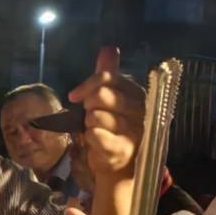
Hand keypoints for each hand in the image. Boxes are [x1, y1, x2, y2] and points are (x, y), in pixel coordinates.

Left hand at [69, 46, 143, 176]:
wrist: (119, 165)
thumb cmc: (113, 129)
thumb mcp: (110, 99)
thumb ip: (108, 75)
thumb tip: (109, 48)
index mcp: (138, 94)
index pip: (108, 79)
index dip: (86, 86)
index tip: (74, 97)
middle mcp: (141, 111)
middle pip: (101, 96)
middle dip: (88, 106)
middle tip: (90, 116)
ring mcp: (135, 131)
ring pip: (96, 116)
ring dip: (89, 124)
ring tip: (97, 131)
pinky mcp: (123, 150)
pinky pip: (96, 135)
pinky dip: (90, 138)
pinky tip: (96, 142)